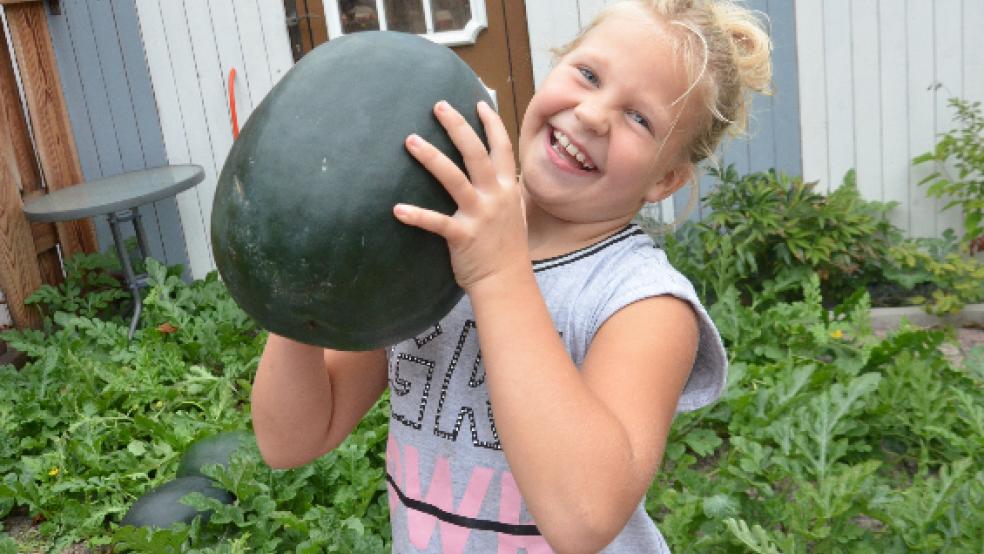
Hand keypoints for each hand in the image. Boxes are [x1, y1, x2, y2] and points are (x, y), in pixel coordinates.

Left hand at [394, 101, 528, 290]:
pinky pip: (436, 222)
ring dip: (431, 157)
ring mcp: (480, 215)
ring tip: (410, 140)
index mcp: (507, 188)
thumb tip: (503, 170)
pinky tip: (397, 209)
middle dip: (457, 126)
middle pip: (476, 153)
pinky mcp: (463, 236)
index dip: (491, 124)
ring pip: (454, 179)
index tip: (478, 102)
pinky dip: (416, 215)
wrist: (506, 282)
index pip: (502, 147)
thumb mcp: (516, 212)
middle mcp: (495, 196)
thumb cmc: (508, 247)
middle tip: (438, 106)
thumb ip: (507, 188)